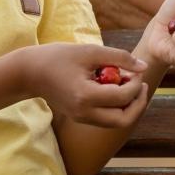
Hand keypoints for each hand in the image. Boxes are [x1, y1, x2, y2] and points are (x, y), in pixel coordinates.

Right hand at [20, 42, 147, 127]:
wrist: (30, 72)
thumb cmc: (59, 57)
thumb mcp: (90, 51)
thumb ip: (119, 58)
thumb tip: (144, 67)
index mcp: (85, 96)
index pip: (122, 97)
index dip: (136, 84)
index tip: (137, 70)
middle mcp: (84, 113)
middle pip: (123, 120)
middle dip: (138, 103)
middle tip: (142, 85)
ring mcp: (81, 118)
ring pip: (116, 123)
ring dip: (129, 107)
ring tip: (130, 86)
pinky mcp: (80, 118)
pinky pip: (106, 119)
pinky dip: (117, 107)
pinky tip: (116, 89)